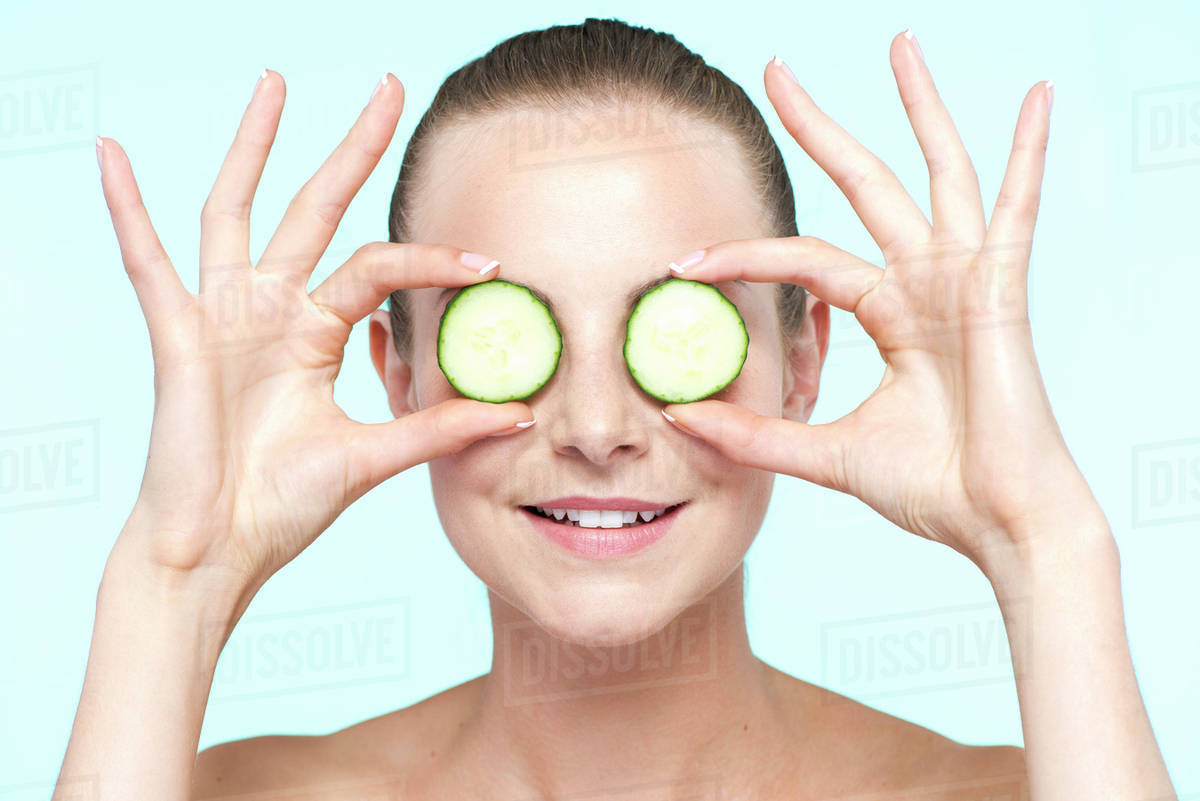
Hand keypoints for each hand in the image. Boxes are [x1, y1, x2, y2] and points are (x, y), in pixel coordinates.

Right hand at [98, 71, 533, 593]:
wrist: (217, 552)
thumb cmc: (281, 507)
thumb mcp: (373, 457)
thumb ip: (438, 428)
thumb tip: (519, 413)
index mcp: (314, 333)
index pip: (380, 268)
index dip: (433, 261)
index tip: (491, 263)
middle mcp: (270, 309)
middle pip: (316, 208)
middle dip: (352, 149)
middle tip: (390, 86)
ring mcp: (222, 314)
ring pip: (238, 208)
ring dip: (255, 146)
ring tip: (277, 82)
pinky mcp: (179, 334)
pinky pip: (146, 260)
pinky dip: (125, 208)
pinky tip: (111, 154)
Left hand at [661, 34, 1100, 567]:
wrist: (999, 524)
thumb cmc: (932, 488)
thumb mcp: (824, 454)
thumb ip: (756, 435)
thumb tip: (680, 417)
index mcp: (889, 313)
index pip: (806, 261)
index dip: (745, 257)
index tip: (685, 264)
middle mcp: (924, 283)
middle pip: (863, 185)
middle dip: (820, 129)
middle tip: (776, 69)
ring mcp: (964, 280)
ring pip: (933, 174)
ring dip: (916, 107)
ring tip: (898, 41)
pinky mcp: (1000, 291)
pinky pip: (1014, 211)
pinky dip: (1028, 156)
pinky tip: (1037, 99)